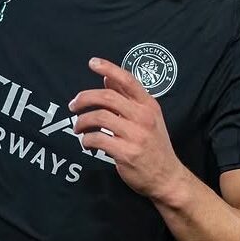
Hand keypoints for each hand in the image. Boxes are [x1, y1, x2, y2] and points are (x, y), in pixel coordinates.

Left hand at [70, 57, 192, 202]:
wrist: (167, 177)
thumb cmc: (155, 146)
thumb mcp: (147, 117)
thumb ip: (128, 98)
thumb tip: (107, 78)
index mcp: (149, 105)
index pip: (128, 80)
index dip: (109, 68)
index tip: (92, 63)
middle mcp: (143, 117)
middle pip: (107, 96)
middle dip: (84, 98)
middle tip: (73, 106)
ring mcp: (135, 135)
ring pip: (99, 117)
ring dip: (82, 121)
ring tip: (78, 128)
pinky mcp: (126, 153)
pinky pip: (97, 139)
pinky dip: (86, 140)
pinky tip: (87, 143)